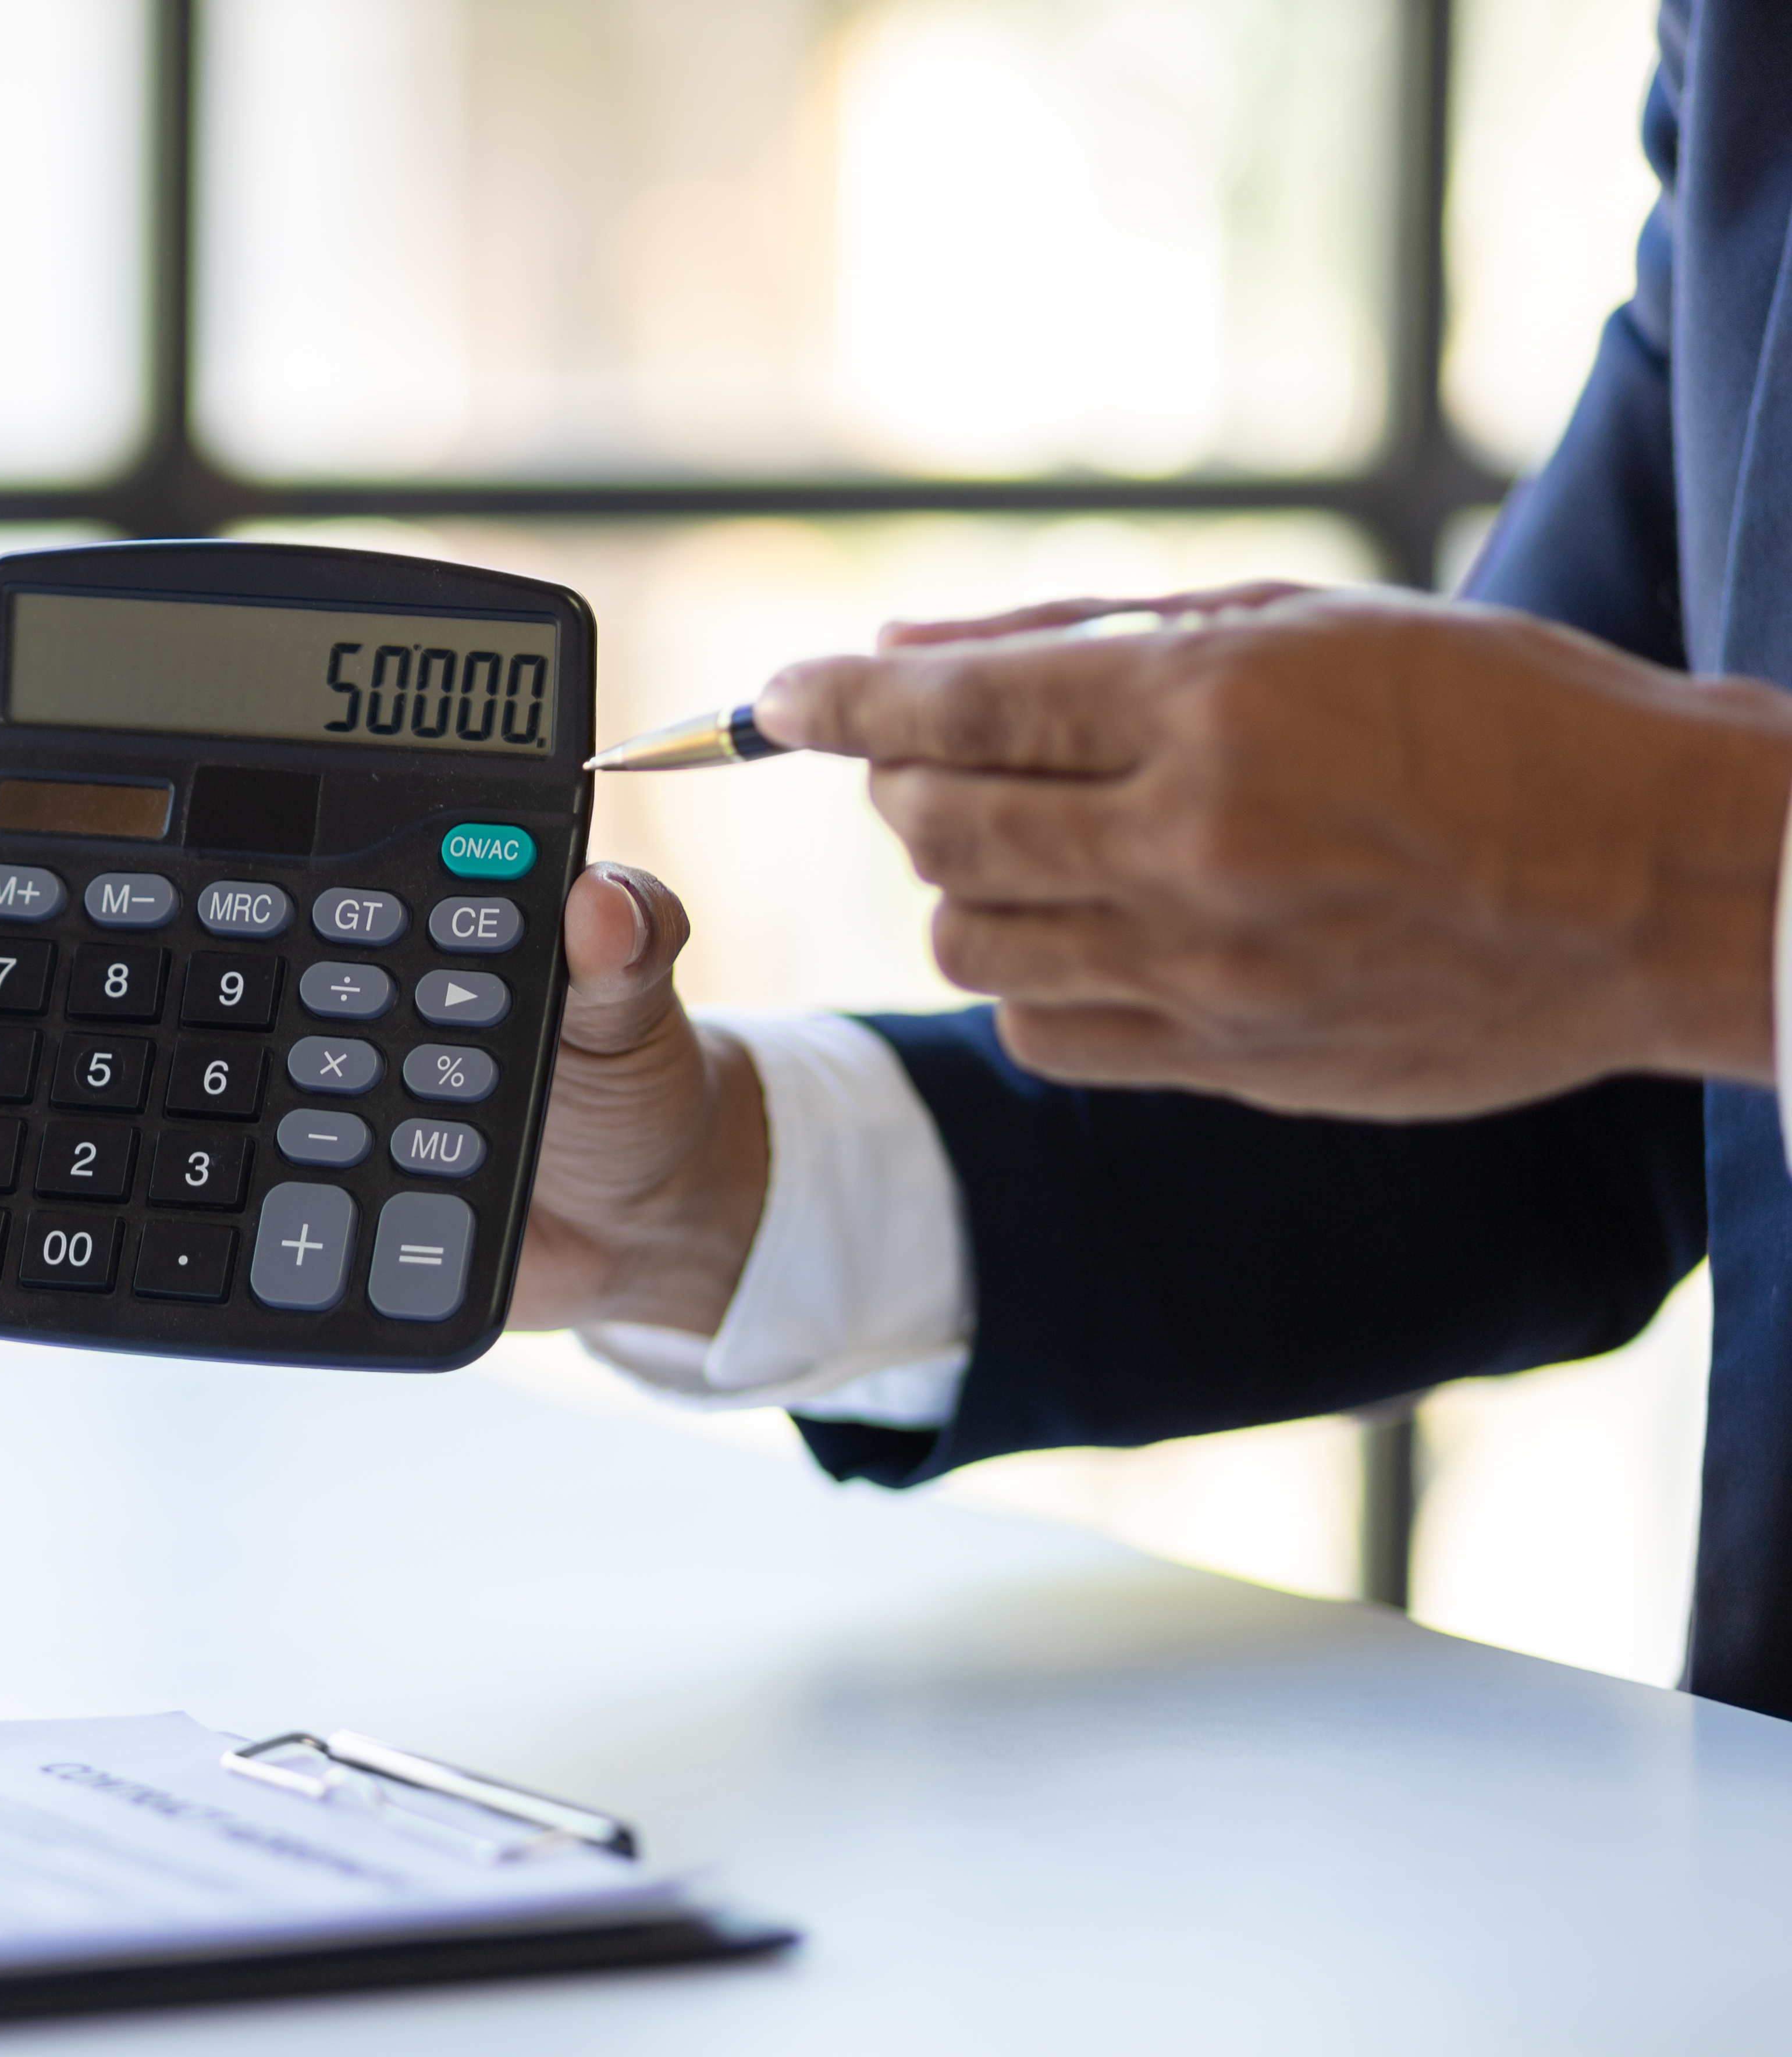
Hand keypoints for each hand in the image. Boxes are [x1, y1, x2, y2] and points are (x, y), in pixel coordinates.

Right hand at [0, 771, 770, 1332]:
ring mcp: (224, 1080)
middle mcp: (253, 971)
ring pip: (53, 1033)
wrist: (633, 1232)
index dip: (58, 790)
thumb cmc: (622, 1085)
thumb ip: (620, 949)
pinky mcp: (225, 1186)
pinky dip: (7, 1160)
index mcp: (329, 893)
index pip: (175, 810)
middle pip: (70, 915)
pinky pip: (97, 1163)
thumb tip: (597, 905)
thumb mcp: (630, 1007)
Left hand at [756, 584, 1791, 1116]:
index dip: (835, 701)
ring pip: (966, 938)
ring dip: (962, 884)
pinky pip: (1040, 1031)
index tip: (773, 698)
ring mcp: (1210, 969)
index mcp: (1217, 711)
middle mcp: (1196, 844)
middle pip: (936, 829)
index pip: (954, 709)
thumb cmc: (1494, 717)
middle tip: (938, 759)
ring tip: (1035, 841)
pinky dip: (1030, 978)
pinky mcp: (1228, 1063)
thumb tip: (898, 651)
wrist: (1656, 879)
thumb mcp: (1301, 622)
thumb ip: (1082, 637)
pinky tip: (1090, 930)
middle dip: (902, 786)